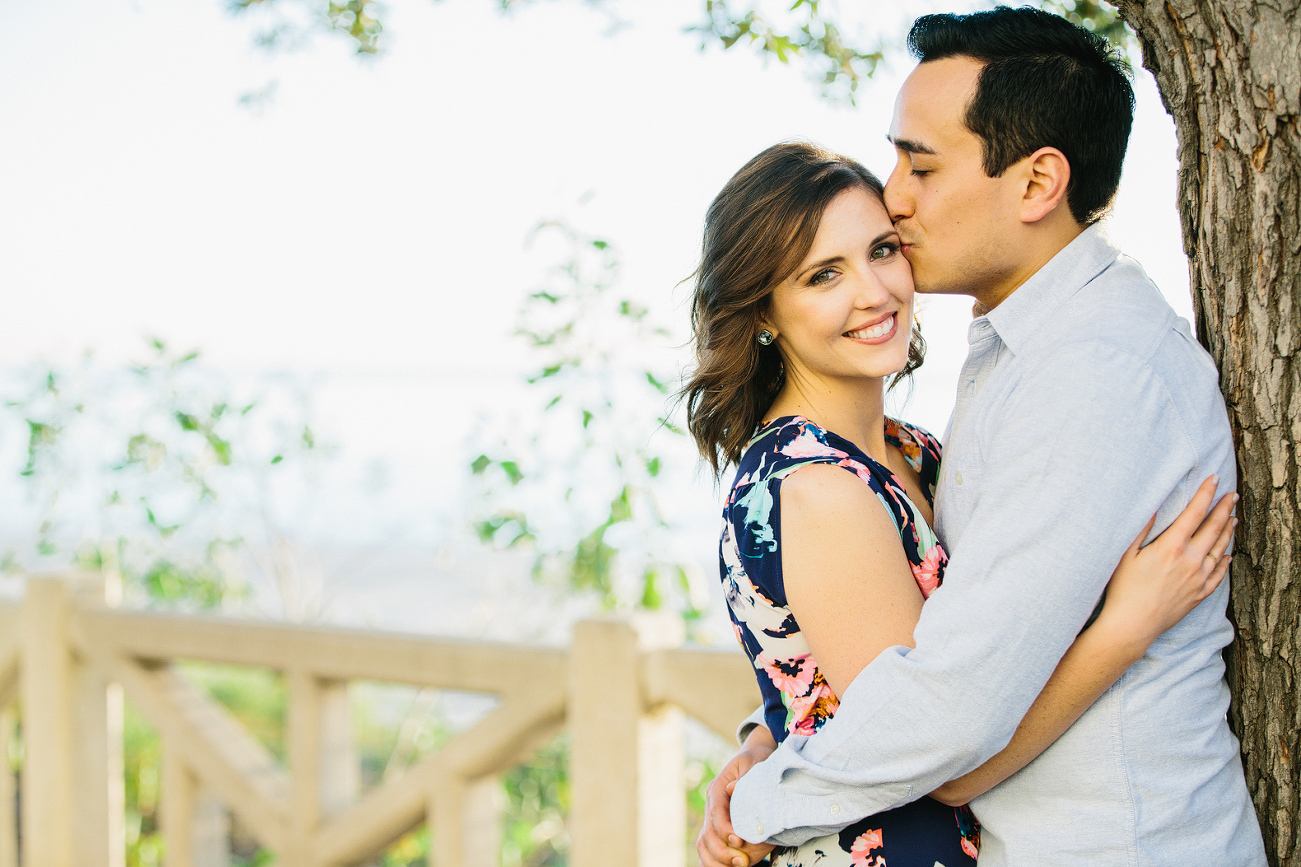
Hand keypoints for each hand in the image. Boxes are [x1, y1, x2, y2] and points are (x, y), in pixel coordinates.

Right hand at [697, 728, 777, 866]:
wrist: (755, 758)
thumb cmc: (756, 761)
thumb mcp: (753, 763)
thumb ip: (745, 777)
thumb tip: (733, 789)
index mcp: (717, 789)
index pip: (715, 812)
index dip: (724, 829)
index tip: (739, 841)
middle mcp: (712, 806)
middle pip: (707, 833)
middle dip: (723, 851)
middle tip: (743, 862)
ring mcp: (713, 818)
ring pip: (704, 844)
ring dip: (718, 859)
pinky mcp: (719, 828)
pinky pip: (709, 848)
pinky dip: (714, 861)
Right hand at [1097, 475, 1236, 653]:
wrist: (1133, 625)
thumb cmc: (1123, 589)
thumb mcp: (1125, 555)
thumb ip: (1140, 529)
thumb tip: (1153, 506)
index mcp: (1171, 547)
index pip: (1195, 513)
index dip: (1206, 494)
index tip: (1215, 481)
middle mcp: (1191, 560)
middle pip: (1213, 528)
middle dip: (1224, 509)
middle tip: (1232, 496)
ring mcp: (1198, 578)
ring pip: (1220, 549)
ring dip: (1228, 531)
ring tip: (1233, 518)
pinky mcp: (1200, 594)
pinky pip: (1219, 574)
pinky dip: (1226, 561)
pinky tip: (1228, 554)